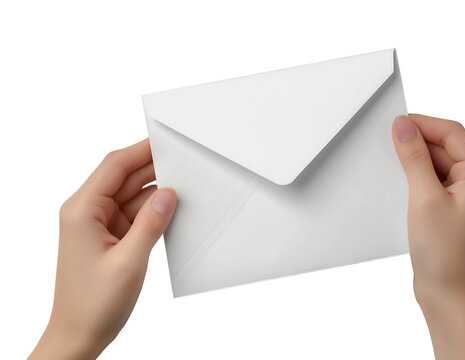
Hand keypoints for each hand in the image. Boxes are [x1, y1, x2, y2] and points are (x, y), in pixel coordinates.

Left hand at [29, 139, 176, 359]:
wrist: (79, 336)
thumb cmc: (93, 303)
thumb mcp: (129, 261)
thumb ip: (151, 223)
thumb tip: (169, 193)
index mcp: (82, 210)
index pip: (114, 166)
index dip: (140, 150)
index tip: (166, 141)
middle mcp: (87, 212)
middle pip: (124, 178)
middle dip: (153, 170)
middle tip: (185, 164)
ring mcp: (99, 224)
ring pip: (132, 196)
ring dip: (156, 194)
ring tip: (186, 190)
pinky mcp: (110, 236)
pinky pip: (135, 214)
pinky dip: (153, 212)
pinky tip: (172, 212)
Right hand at [392, 114, 464, 358]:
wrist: (449, 297)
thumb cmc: (446, 255)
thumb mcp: (425, 199)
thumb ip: (414, 158)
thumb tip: (403, 126)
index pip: (452, 132)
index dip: (422, 123)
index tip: (394, 123)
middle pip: (444, 146)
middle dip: (415, 143)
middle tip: (385, 143)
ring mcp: (464, 197)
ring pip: (435, 164)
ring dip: (412, 162)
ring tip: (389, 167)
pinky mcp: (449, 209)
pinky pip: (431, 182)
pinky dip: (413, 179)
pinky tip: (397, 185)